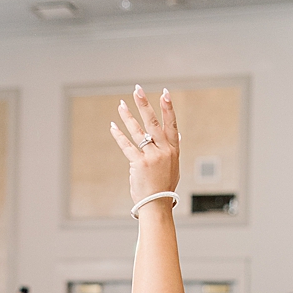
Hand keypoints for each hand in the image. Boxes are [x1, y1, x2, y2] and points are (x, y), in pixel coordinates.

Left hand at [109, 85, 180, 206]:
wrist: (157, 203)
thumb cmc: (163, 186)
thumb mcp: (173, 166)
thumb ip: (173, 150)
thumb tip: (179, 136)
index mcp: (174, 149)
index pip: (172, 124)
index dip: (168, 108)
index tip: (164, 93)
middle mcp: (164, 150)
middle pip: (153, 122)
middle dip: (144, 104)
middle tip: (137, 90)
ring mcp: (152, 156)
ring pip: (138, 131)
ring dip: (128, 116)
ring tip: (121, 104)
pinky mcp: (139, 163)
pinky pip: (127, 146)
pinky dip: (119, 135)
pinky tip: (113, 126)